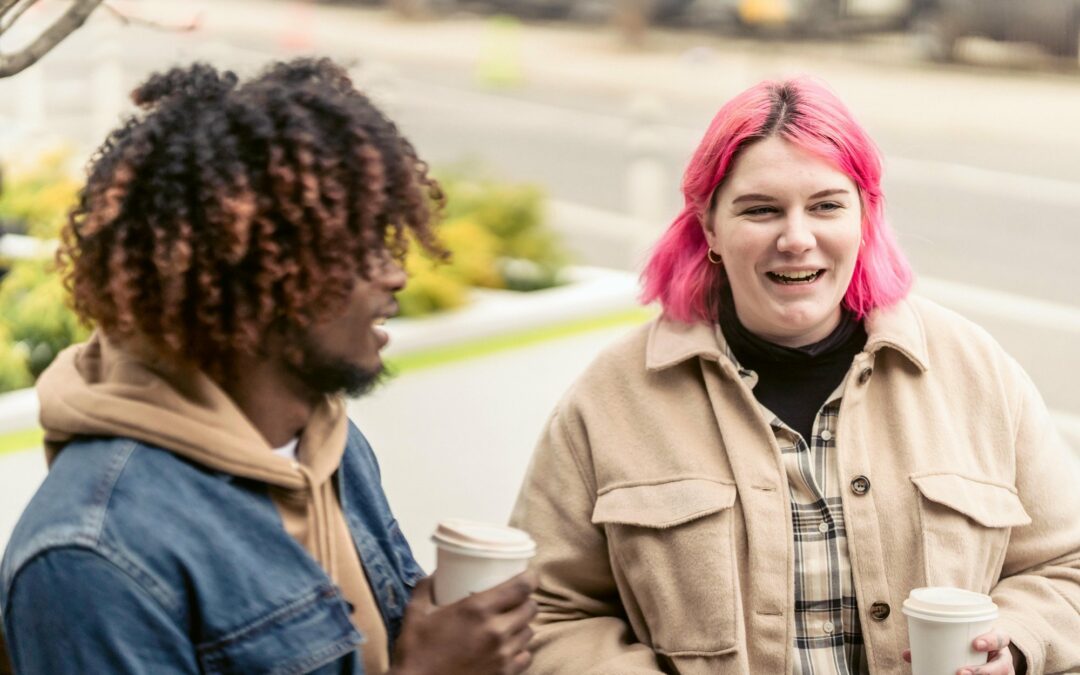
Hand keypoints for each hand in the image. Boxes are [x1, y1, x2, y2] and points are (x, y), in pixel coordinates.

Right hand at [389, 571, 538, 674]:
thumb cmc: (416, 649)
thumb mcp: (416, 612)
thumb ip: (427, 587)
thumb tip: (437, 573)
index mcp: (478, 609)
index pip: (521, 587)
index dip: (529, 578)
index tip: (527, 575)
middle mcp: (496, 630)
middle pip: (530, 608)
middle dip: (526, 601)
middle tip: (515, 600)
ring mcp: (503, 655)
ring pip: (529, 632)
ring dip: (522, 625)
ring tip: (510, 623)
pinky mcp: (504, 673)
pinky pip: (525, 656)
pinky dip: (520, 650)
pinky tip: (508, 648)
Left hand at [901, 628, 1025, 674]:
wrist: (991, 652)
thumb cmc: (972, 642)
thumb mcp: (962, 638)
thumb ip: (938, 642)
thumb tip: (907, 654)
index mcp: (997, 640)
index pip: (1001, 637)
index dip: (990, 640)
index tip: (975, 644)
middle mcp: (1003, 657)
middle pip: (1001, 666)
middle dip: (983, 671)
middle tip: (961, 672)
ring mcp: (1003, 671)